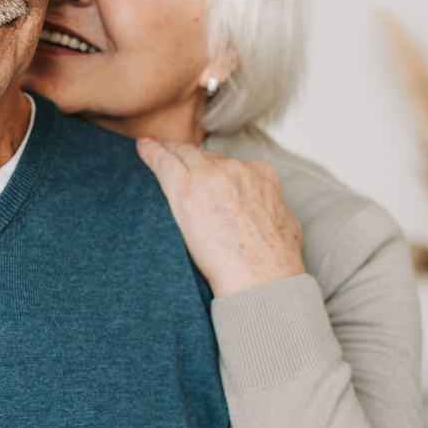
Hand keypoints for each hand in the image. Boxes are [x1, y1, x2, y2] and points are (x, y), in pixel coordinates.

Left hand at [136, 138, 305, 298]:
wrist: (261, 280)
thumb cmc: (275, 264)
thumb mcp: (285, 224)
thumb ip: (270, 208)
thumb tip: (262, 215)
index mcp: (262, 175)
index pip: (228, 164)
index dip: (210, 165)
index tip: (198, 166)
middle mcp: (237, 170)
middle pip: (205, 157)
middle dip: (188, 156)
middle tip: (169, 152)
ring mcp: (211, 177)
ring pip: (184, 155)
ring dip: (168, 151)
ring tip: (152, 148)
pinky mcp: (186, 192)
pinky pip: (164, 163)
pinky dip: (151, 153)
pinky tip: (141, 147)